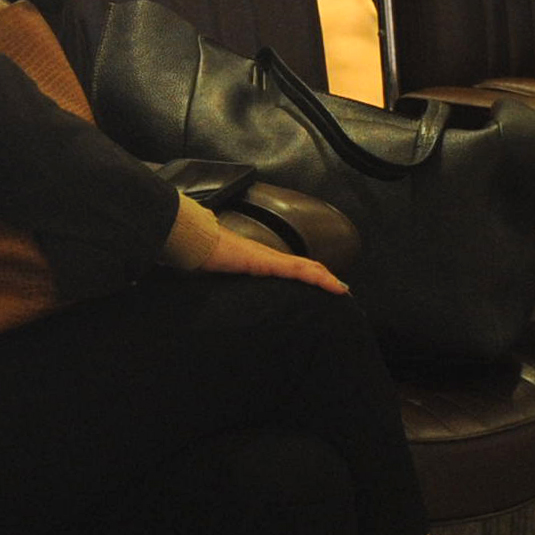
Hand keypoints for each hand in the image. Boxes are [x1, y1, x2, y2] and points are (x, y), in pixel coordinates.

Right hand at [161, 192, 346, 294]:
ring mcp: (268, 258)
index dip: (307, 276)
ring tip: (342, 289)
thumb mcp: (214, 275)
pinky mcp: (267, 262)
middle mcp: (266, 256)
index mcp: (256, 260)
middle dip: (322, 278)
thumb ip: (222, 280)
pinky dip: (318, 278)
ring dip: (325, 278)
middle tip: (340, 291)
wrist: (192, 240)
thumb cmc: (199, 255)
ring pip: (305, 267)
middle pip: (302, 266)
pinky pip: (298, 270)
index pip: (287, 269)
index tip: (320, 288)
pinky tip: (331, 285)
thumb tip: (218, 293)